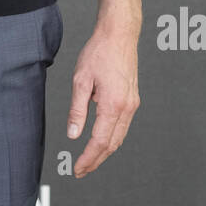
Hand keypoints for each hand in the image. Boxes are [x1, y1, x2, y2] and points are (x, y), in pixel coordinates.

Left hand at [66, 23, 140, 176]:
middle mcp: (127, 108)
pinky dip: (112, 138)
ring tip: (89, 160)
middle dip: (96, 160)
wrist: (119, 34)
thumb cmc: (99, 52)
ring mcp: (132, 104)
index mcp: (113, 104)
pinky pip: (123, 126)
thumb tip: (72, 134)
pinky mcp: (133, 99)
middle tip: (80, 170)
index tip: (77, 169)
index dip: (88, 159)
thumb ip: (77, 110)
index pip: (99, 141)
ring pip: (119, 137)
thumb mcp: (81, 80)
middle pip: (112, 144)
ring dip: (104, 151)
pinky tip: (101, 140)